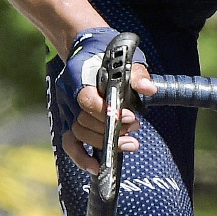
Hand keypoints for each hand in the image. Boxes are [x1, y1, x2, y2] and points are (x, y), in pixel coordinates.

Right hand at [56, 27, 154, 173]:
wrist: (87, 47)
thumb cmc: (108, 53)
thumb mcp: (126, 58)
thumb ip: (137, 74)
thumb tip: (149, 89)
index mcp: (79, 76)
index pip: (87, 100)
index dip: (107, 112)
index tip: (129, 116)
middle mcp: (68, 95)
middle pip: (84, 121)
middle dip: (111, 130)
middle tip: (135, 128)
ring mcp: (66, 109)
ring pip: (79, 134)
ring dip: (104, 142)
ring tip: (130, 142)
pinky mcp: (69, 120)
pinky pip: (70, 143)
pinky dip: (81, 158)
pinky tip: (96, 167)